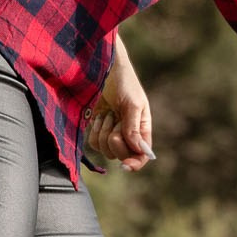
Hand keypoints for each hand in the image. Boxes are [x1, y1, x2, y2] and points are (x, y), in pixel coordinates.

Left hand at [92, 42, 154, 171]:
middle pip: (122, 155)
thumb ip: (133, 128)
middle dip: (116, 140)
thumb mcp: (132, 104)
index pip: (142, 155)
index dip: (136, 163)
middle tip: (115, 120)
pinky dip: (95, 130)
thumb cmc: (124, 83)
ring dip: (104, 132)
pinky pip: (94, 143)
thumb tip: (137, 149)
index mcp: (142, 130)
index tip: (126, 165)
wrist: (102, 70)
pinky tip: (98, 115)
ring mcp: (111, 133)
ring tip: (107, 113)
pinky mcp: (97, 130)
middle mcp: (128, 135)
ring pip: (106, 150)